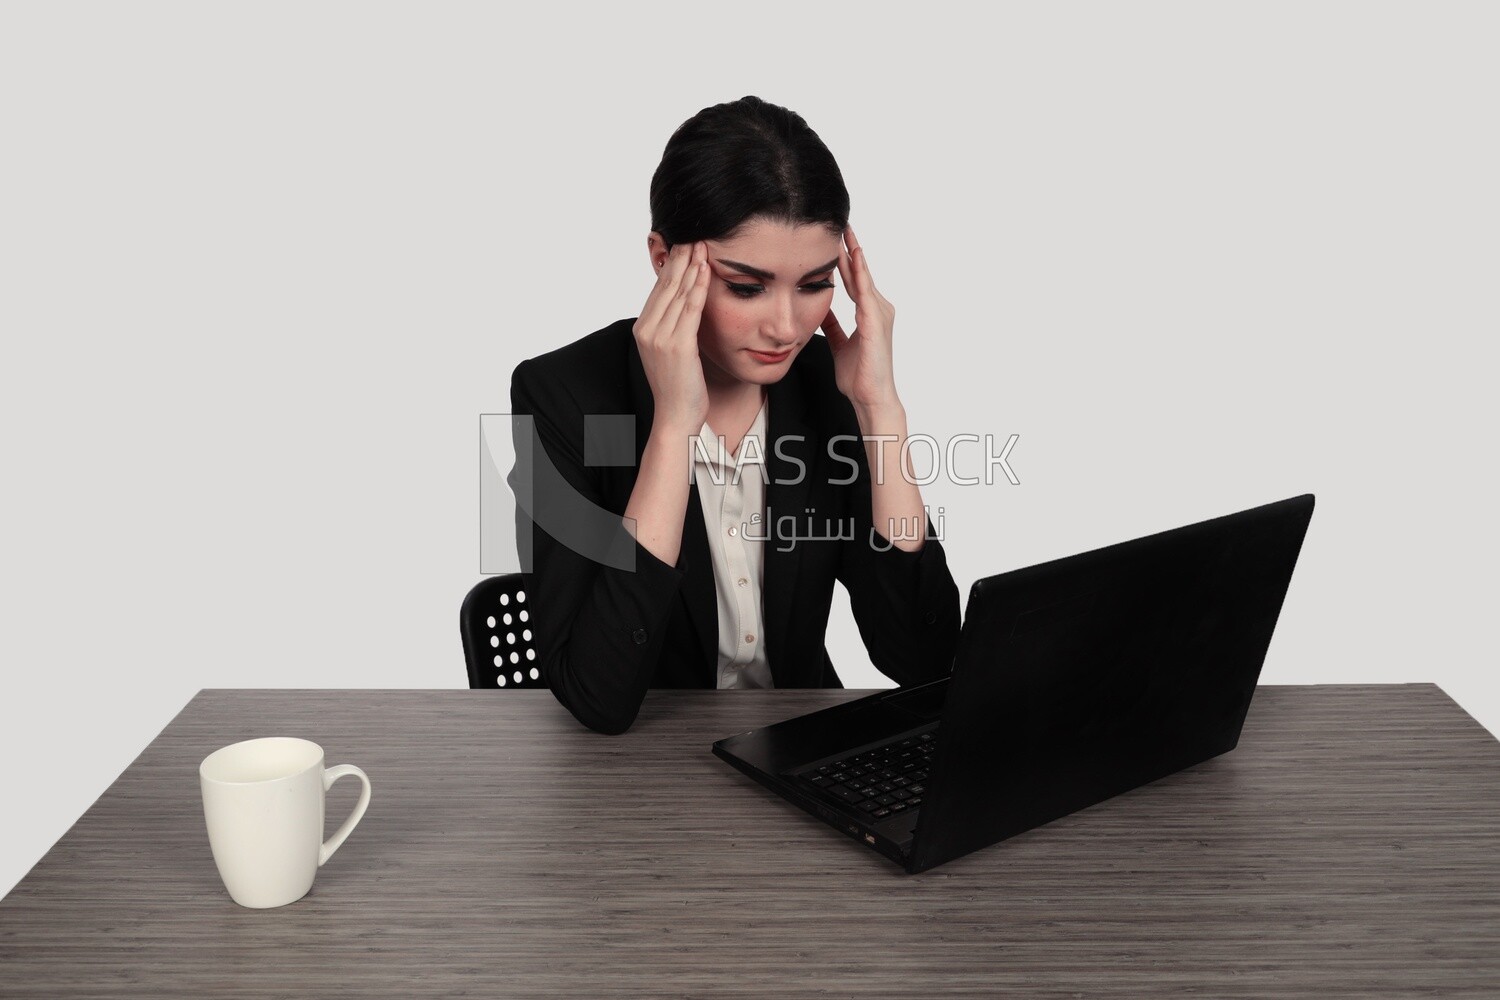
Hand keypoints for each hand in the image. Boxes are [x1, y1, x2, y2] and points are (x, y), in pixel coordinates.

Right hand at [633, 241, 710, 431]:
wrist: (677, 417)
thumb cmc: (679, 386)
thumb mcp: (672, 351)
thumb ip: (674, 327)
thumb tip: (686, 304)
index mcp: (643, 329)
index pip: (659, 289)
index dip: (672, 265)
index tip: (684, 244)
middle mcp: (647, 330)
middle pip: (666, 286)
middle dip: (681, 258)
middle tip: (694, 234)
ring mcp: (660, 338)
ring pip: (678, 294)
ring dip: (691, 266)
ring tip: (702, 245)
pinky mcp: (677, 346)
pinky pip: (690, 310)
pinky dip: (699, 288)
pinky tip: (706, 271)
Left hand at [821, 225, 899, 411]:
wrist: (870, 397)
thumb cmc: (858, 376)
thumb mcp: (839, 343)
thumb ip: (832, 325)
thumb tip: (820, 310)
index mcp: (868, 313)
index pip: (852, 280)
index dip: (843, 260)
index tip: (834, 240)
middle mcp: (877, 309)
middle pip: (859, 272)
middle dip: (849, 248)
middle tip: (840, 224)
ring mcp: (879, 313)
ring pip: (863, 276)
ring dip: (853, 253)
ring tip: (845, 232)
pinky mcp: (875, 321)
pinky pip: (865, 291)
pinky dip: (860, 273)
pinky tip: (854, 256)